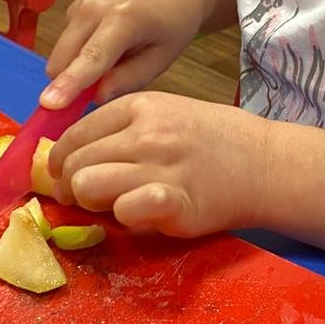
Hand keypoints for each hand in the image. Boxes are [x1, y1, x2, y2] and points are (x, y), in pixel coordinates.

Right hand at [41, 0, 212, 109]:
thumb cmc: (173, 19)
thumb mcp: (162, 57)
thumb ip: (128, 80)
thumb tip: (96, 97)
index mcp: (123, 18)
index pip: (90, 58)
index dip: (69, 83)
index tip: (49, 103)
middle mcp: (94, 7)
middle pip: (62, 60)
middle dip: (70, 84)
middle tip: (98, 94)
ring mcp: (80, 4)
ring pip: (60, 55)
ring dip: (76, 69)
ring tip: (114, 62)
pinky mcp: (73, 8)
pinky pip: (65, 45)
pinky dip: (79, 56)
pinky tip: (107, 48)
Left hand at [47, 92, 271, 236]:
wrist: (265, 163)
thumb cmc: (214, 141)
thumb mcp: (167, 114)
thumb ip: (124, 128)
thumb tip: (71, 155)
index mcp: (140, 106)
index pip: (75, 134)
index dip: (59, 161)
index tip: (61, 177)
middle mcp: (146, 132)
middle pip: (75, 162)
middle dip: (70, 186)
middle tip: (80, 200)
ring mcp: (161, 165)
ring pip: (88, 184)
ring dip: (89, 202)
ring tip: (107, 206)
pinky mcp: (175, 200)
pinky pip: (124, 209)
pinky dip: (123, 216)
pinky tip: (137, 214)